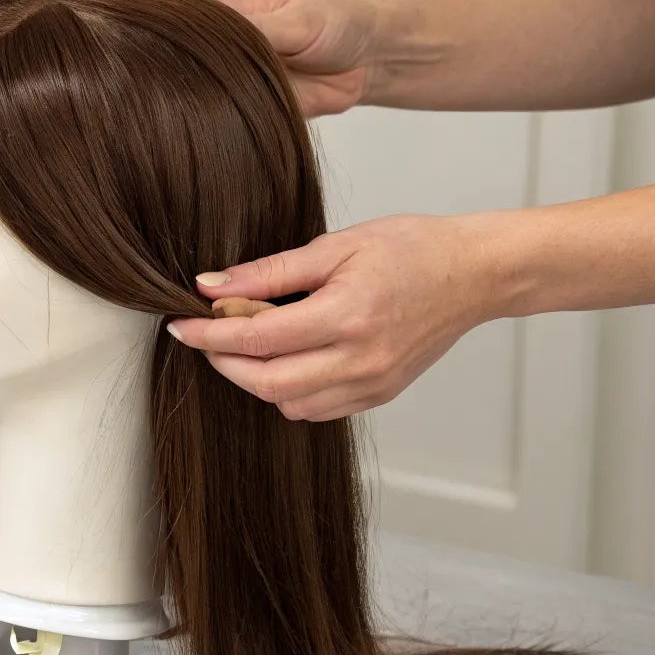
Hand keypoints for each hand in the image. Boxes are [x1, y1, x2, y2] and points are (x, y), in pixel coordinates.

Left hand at [166, 214, 507, 420]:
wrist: (473, 274)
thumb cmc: (411, 249)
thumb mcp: (336, 245)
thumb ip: (269, 271)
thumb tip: (211, 287)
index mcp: (348, 315)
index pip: (258, 338)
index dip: (210, 336)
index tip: (181, 325)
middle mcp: (361, 359)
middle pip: (268, 383)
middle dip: (225, 364)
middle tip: (206, 338)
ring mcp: (372, 384)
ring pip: (289, 404)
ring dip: (256, 381)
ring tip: (247, 346)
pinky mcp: (379, 395)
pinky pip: (317, 410)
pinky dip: (288, 392)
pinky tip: (285, 360)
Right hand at [203, 0, 381, 116]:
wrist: (368, 62)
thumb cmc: (336, 24)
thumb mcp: (296, 20)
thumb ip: (255, 28)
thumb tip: (217, 31)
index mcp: (222, 6)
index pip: (185, 19)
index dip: (187, 36)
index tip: (212, 50)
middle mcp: (219, 41)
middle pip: (190, 61)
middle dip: (208, 73)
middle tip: (242, 75)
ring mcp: (229, 75)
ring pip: (205, 93)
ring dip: (225, 98)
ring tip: (260, 91)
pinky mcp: (242, 105)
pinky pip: (228, 117)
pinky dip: (238, 120)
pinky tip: (258, 110)